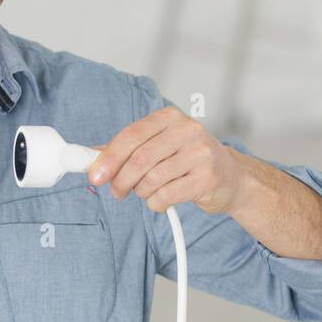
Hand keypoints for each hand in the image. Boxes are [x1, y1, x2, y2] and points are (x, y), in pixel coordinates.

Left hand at [87, 106, 243, 213]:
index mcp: (169, 118)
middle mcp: (187, 130)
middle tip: (117, 192)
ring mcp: (200, 153)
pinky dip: (156, 203)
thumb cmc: (187, 161)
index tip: (94, 175)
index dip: (109, 157)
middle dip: (121, 180)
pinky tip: (161, 201)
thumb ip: (126, 150)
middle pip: (140, 158)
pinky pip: (167, 195)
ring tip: (146, 193)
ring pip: (152, 179)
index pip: (131, 135)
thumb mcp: (158, 146)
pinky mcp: (208, 177)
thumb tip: (91, 157)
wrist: (231, 178)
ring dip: (141, 192)